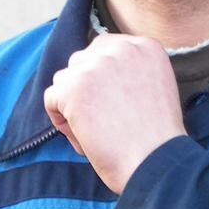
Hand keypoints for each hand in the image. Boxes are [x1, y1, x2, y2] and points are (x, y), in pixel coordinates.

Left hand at [44, 33, 186, 193]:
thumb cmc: (157, 138)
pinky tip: (84, 138)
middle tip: (103, 119)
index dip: (102, 77)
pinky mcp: (74, 87)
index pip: (106, 48)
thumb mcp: (157, 88)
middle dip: (86, 88)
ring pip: (65, 79)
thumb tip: (99, 75)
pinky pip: (52, 98)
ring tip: (95, 132)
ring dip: (73, 104)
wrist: (155, 161)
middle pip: (83, 60)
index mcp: (145, 46)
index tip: (112, 102)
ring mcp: (96, 66)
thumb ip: (132, 71)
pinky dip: (61, 121)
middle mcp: (121, 48)